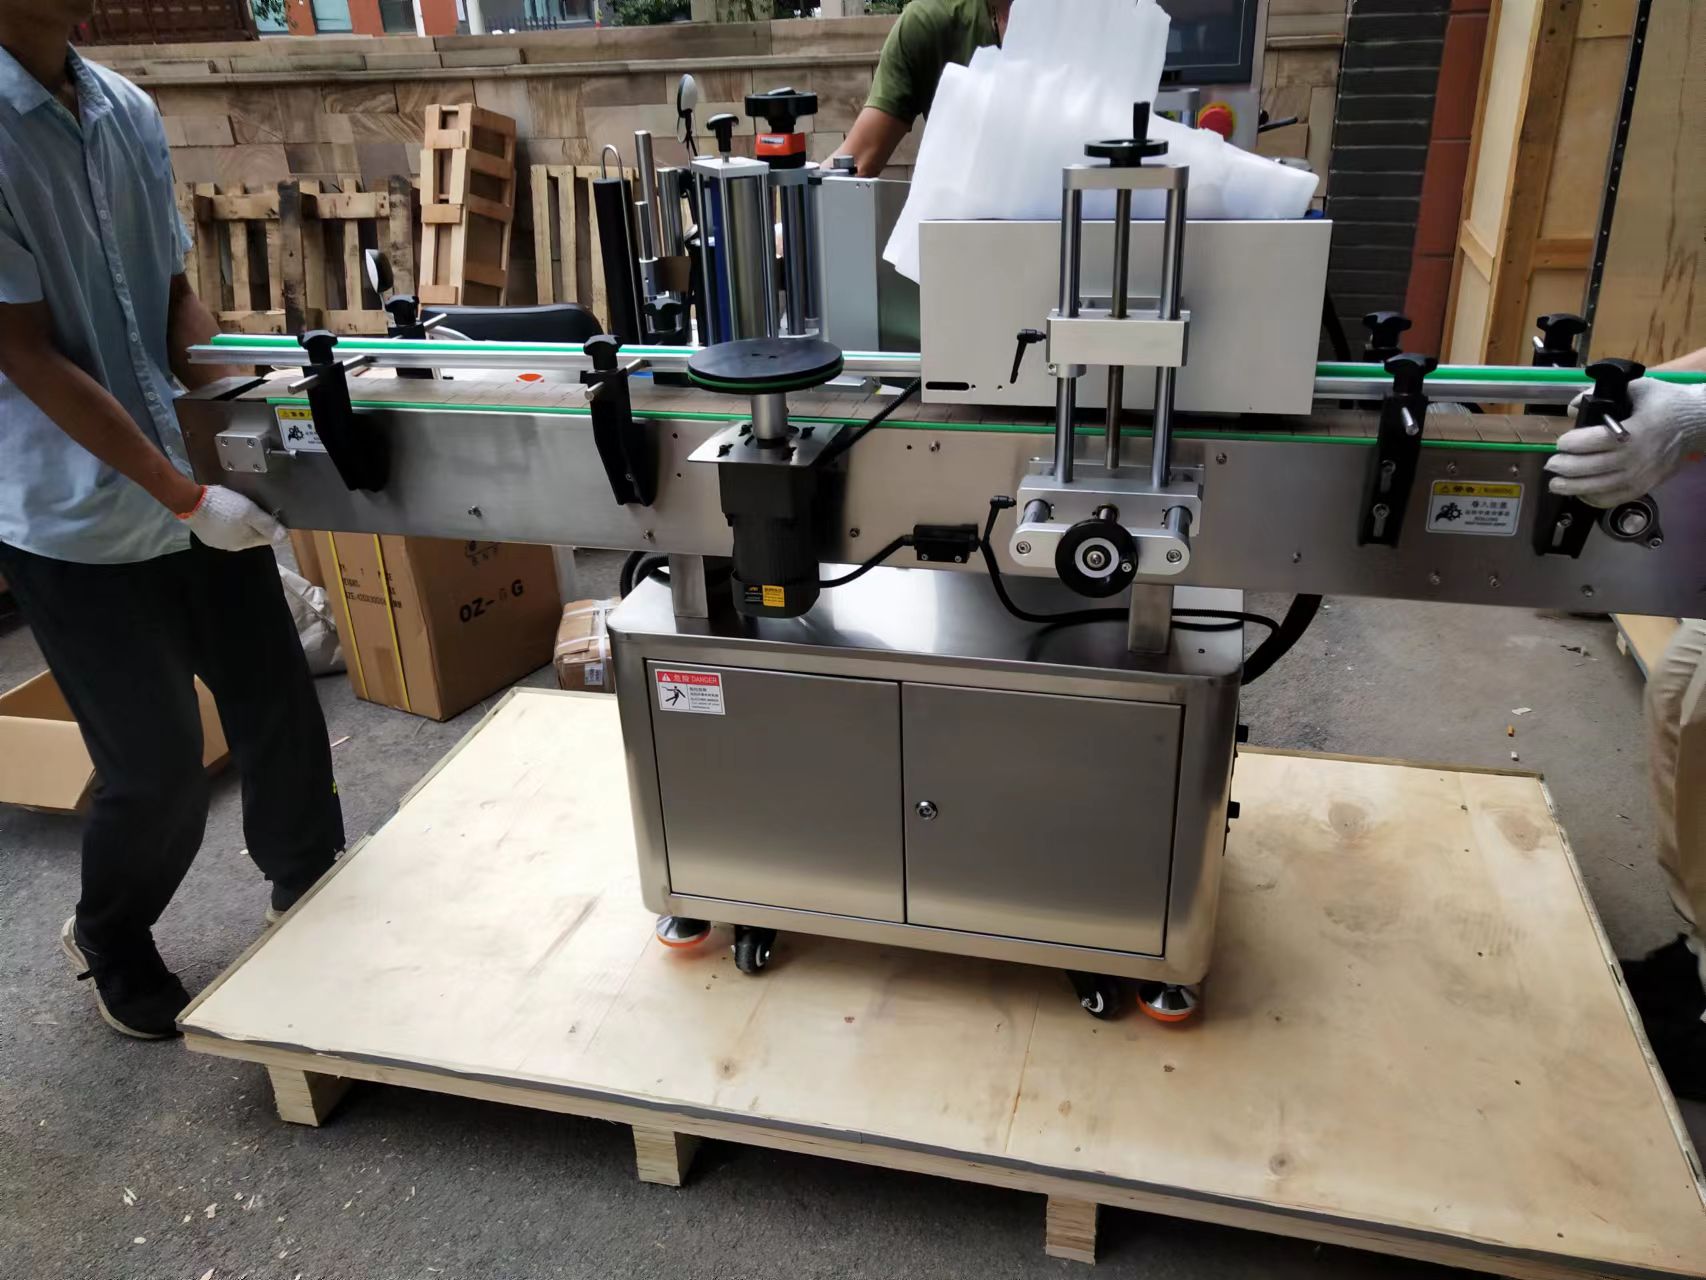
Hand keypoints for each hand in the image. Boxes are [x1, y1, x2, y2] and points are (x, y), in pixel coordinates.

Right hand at [176, 485, 282, 550]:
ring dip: (240, 523)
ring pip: (236, 533)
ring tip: (238, 508)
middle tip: (252, 507)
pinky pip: (223, 530)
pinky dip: (227, 523)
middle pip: (251, 535)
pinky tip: (224, 512)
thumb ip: (267, 524)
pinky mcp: (206, 536)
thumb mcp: (250, 512)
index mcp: (244, 543)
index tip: (269, 513)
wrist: (190, 501)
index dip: (270, 526)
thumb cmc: (224, 506)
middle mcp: (231, 547)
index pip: (266, 538)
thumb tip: (284, 537)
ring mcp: (216, 543)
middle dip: (254, 524)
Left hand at [1545, 378, 1705, 507]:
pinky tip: (1580, 492)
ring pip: (1599, 487)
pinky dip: (1593, 498)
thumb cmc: (1666, 403)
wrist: (1698, 425)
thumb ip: (1601, 393)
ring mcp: (1641, 476)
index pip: (1596, 441)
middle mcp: (1638, 457)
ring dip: (1572, 487)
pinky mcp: (1645, 487)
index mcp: (1636, 431)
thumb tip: (1572, 406)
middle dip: (1565, 466)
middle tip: (1552, 463)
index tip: (1561, 442)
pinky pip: (1613, 499)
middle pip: (1592, 467)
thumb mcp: (1638, 388)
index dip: (1573, 443)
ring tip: (1555, 484)